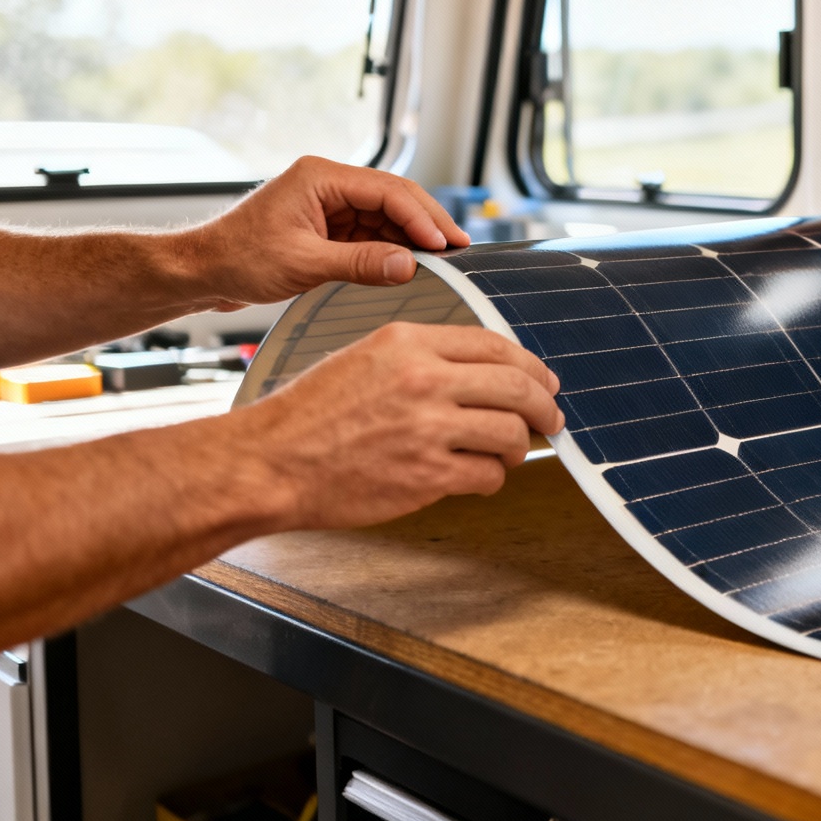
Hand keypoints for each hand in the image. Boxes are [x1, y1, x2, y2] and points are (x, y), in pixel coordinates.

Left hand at [179, 156, 469, 309]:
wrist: (201, 272)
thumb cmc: (238, 259)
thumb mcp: (304, 264)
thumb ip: (360, 263)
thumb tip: (408, 265)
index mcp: (321, 177)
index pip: (388, 191)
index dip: (422, 218)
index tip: (446, 244)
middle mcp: (329, 184)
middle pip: (395, 198)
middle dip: (428, 223)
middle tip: (460, 248)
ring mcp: (330, 204)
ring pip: (387, 217)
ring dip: (413, 238)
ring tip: (444, 260)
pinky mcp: (328, 226)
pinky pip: (372, 234)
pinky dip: (393, 249)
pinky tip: (412, 263)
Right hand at [224, 323, 564, 530]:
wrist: (270, 463)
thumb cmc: (310, 415)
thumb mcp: (365, 357)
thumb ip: (424, 358)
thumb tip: (483, 373)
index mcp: (408, 342)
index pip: (495, 344)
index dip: (530, 366)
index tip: (544, 381)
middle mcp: (424, 379)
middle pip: (518, 386)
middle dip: (544, 406)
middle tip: (551, 419)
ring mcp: (428, 428)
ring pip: (511, 432)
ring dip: (518, 446)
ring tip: (509, 453)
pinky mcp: (428, 475)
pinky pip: (489, 474)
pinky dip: (492, 477)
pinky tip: (479, 476)